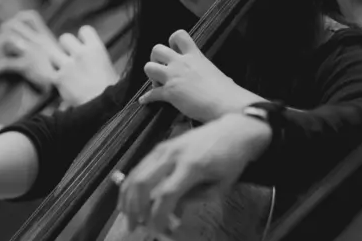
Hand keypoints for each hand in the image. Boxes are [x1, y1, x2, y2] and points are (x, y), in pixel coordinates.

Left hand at [0, 10, 67, 90]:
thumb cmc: (62, 76)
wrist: (69, 88)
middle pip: (14, 24)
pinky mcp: (28, 65)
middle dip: (3, 32)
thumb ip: (46, 48)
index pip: (30, 17)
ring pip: (8, 39)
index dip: (16, 19)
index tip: (10, 26)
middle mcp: (40, 41)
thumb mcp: (57, 56)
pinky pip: (6, 62)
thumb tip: (36, 47)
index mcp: (46, 38)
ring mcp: (34, 51)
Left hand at [53, 26, 119, 105]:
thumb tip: (89, 53)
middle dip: (66, 47)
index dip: (83, 38)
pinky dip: (54, 77)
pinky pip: (51, 72)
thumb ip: (96, 57)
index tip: (83, 46)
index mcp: (96, 48)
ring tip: (64, 70)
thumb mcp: (109, 67)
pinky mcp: (59, 79)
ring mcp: (68, 66)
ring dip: (57, 61)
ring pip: (53, 53)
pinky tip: (61, 83)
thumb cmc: (112, 90)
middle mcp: (80, 54)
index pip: (84, 30)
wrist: (104, 108)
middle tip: (70, 58)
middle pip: (64, 38)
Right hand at [117, 113, 271, 234]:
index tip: (156, 230)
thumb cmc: (231, 160)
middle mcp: (173, 155)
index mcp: (192, 166)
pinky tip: (130, 198)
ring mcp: (165, 148)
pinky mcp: (161, 146)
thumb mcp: (220, 186)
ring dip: (128, 197)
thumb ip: (195, 199)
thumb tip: (172, 212)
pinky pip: (140, 166)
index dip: (157, 215)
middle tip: (133, 226)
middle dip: (135, 208)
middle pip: (143, 183)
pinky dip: (132, 184)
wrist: (234, 130)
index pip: (166, 194)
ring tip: (127, 215)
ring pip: (136, 173)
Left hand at [139, 30, 264, 121]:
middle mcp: (181, 63)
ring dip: (151, 76)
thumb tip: (226, 82)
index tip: (174, 51)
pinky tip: (145, 101)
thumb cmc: (227, 92)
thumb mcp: (218, 74)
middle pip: (156, 49)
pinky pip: (151, 94)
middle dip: (155, 58)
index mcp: (195, 56)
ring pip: (148, 67)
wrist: (226, 103)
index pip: (179, 35)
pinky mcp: (169, 92)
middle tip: (162, 69)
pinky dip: (147, 98)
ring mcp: (173, 77)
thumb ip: (212, 75)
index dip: (171, 42)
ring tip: (158, 83)